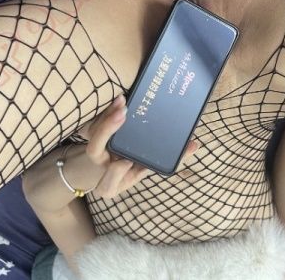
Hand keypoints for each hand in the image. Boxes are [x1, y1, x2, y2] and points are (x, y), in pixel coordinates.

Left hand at [76, 94, 199, 197]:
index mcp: (112, 185)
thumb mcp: (143, 170)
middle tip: (123, 116)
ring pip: (94, 133)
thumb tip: (194, 145)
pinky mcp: (91, 135)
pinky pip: (95, 122)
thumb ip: (167, 160)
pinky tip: (121, 99)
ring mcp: (93, 149)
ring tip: (123, 102)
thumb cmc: (125, 169)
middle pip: (93, 152)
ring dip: (108, 116)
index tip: (127, 162)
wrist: (97, 166)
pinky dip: (108, 110)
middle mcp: (99, 167)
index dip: (115, 174)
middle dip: (105, 132)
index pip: (107, 185)